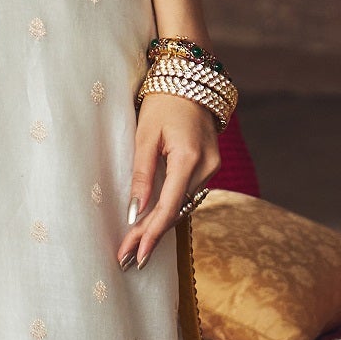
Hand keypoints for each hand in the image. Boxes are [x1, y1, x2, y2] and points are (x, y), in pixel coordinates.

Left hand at [118, 94, 217, 270]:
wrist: (191, 81)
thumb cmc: (162, 104)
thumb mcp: (144, 136)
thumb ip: (141, 175)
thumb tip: (134, 213)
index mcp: (190, 158)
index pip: (168, 206)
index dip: (151, 233)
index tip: (136, 254)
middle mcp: (207, 167)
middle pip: (176, 211)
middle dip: (151, 235)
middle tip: (128, 258)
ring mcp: (212, 168)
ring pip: (183, 205)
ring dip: (160, 225)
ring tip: (135, 246)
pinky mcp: (210, 167)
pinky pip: (188, 194)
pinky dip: (170, 209)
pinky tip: (153, 224)